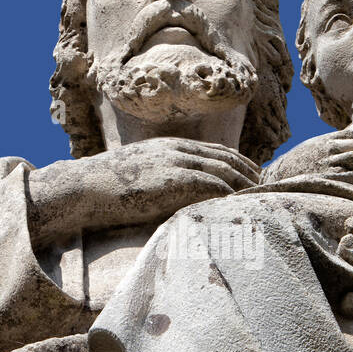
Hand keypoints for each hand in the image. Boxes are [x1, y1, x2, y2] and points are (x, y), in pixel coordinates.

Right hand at [27, 137, 260, 244]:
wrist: (85, 186)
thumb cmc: (105, 187)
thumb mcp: (137, 174)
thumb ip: (159, 176)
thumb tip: (169, 192)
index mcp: (170, 147)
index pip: (215, 151)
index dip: (239, 162)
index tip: (254, 174)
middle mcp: (177, 150)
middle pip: (226, 158)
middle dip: (250, 172)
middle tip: (267, 187)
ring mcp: (177, 163)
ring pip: (225, 171)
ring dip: (246, 184)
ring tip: (262, 198)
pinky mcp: (175, 180)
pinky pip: (214, 185)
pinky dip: (232, 193)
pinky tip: (243, 204)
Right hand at [268, 129, 352, 178]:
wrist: (280, 174)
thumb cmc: (298, 162)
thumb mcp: (313, 145)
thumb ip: (330, 142)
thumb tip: (349, 142)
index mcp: (326, 140)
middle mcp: (328, 149)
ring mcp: (328, 162)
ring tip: (351, 173)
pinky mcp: (327, 177)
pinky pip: (348, 174)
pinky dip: (349, 177)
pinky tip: (343, 181)